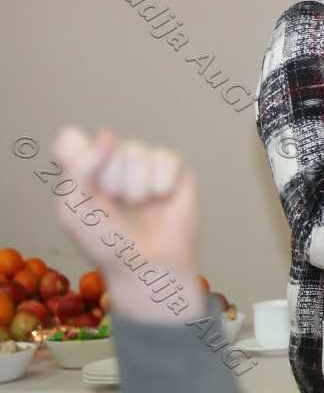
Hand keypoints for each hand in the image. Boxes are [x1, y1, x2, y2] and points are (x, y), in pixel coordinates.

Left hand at [52, 126, 202, 319]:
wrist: (147, 265)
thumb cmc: (106, 242)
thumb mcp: (74, 209)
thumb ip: (78, 167)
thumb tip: (108, 135)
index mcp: (82, 171)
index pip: (71, 139)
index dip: (77, 156)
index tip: (83, 185)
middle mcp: (114, 162)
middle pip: (107, 144)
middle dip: (110, 180)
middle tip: (117, 206)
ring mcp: (145, 164)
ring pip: (136, 151)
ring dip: (136, 185)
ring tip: (141, 206)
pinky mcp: (175, 169)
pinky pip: (166, 158)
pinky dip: (162, 182)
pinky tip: (163, 199)